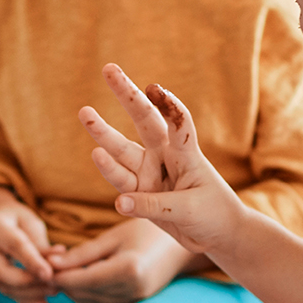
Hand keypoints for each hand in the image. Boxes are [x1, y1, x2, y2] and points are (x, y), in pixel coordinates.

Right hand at [0, 186, 59, 302]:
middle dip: (29, 282)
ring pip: (3, 286)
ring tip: (55, 291)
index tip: (50, 274)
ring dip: (30, 293)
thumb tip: (58, 259)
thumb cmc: (14, 219)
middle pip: (1, 272)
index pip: (13, 246)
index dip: (32, 261)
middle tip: (55, 285)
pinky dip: (25, 300)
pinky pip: (5, 292)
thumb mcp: (29, 221)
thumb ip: (40, 241)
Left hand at [49, 219, 197, 302]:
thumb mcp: (112, 236)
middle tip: (45, 267)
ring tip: (61, 270)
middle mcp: (132, 290)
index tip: (40, 264)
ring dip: (73, 289)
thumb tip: (49, 263)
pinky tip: (81, 276)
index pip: (81, 280)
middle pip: (82, 294)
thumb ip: (82, 253)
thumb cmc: (147, 231)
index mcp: (128, 270)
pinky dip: (87, 292)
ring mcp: (135, 301)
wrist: (180, 246)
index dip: (57, 275)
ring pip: (89, 302)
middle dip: (62, 283)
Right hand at [78, 63, 249, 256]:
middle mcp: (165, 157)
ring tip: (85, 112)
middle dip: (126, 94)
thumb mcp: (189, 208)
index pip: (178, 123)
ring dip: (104, 132)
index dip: (168, 106)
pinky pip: (120, 180)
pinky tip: (97, 155)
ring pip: (122, 149)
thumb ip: (155, 206)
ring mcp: (149, 173)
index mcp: (187, 153)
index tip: (153, 88)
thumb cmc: (213, 214)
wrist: (217, 234)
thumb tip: (119, 202)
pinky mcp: (138, 193)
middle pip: (144, 120)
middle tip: (108, 68)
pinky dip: (110, 171)